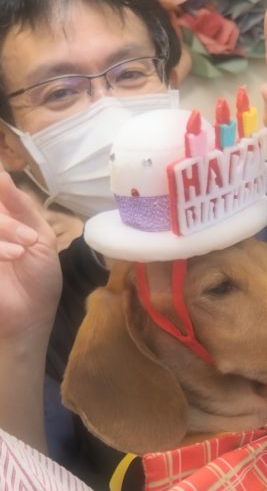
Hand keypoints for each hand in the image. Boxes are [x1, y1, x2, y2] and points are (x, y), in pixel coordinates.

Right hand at [0, 168, 60, 343]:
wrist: (31, 316)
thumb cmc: (38, 277)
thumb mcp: (39, 236)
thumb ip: (21, 205)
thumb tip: (0, 174)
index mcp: (0, 216)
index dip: (0, 187)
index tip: (6, 187)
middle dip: (6, 219)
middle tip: (29, 239)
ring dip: (3, 229)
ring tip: (22, 251)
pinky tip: (13, 256)